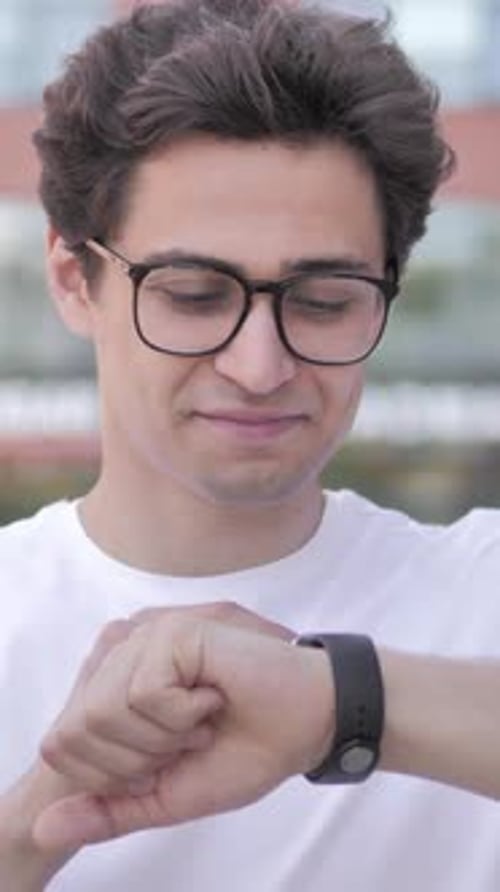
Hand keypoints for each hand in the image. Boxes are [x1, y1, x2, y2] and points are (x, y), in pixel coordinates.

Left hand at [35, 613, 332, 851]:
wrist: (308, 723)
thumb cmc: (245, 751)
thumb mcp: (166, 794)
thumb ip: (108, 809)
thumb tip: (44, 828)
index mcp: (114, 688)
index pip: (61, 744)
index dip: (112, 774)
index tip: (167, 759)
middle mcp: (122, 655)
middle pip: (77, 730)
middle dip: (138, 757)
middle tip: (188, 740)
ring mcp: (145, 637)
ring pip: (107, 711)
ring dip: (164, 735)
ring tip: (202, 718)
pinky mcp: (172, 630)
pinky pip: (145, 693)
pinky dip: (183, 714)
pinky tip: (214, 697)